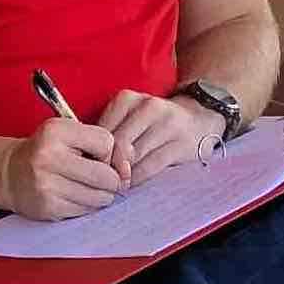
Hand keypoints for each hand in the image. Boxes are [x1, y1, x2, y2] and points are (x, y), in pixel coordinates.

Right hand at [0, 117, 125, 218]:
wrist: (10, 173)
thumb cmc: (46, 152)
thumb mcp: (68, 135)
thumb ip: (100, 145)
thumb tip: (127, 172)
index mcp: (56, 131)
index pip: (106, 143)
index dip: (108, 152)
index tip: (96, 155)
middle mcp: (49, 156)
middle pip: (106, 175)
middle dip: (111, 180)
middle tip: (102, 179)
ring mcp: (46, 184)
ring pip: (99, 197)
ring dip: (101, 195)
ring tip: (87, 187)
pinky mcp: (48, 206)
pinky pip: (85, 210)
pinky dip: (87, 206)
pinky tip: (74, 197)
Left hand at [96, 89, 224, 185]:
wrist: (198, 118)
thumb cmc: (154, 123)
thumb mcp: (129, 118)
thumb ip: (109, 134)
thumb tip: (85, 159)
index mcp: (128, 99)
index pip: (102, 131)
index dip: (93, 154)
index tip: (91, 168)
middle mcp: (148, 107)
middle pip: (117, 144)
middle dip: (108, 166)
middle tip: (102, 181)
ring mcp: (167, 124)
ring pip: (134, 156)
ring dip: (122, 175)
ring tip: (116, 184)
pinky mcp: (181, 143)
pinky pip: (151, 166)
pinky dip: (138, 178)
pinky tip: (133, 183)